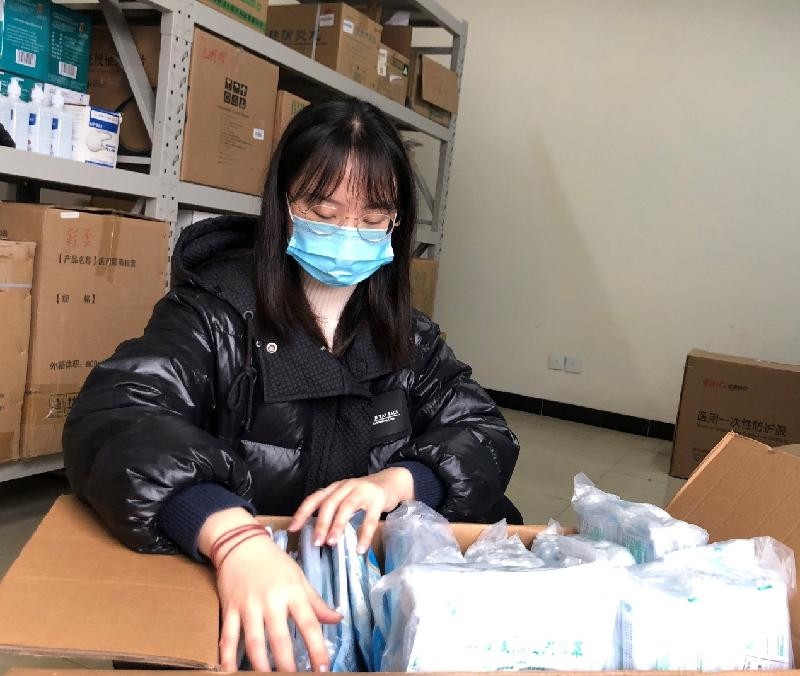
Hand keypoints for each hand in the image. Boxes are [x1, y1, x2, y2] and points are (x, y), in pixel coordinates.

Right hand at [198, 508, 339, 671]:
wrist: (241, 544)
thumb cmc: (275, 562)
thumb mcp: (299, 578)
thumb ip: (316, 602)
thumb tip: (337, 620)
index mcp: (292, 592)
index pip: (309, 624)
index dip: (317, 648)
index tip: (323, 669)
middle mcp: (271, 601)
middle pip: (279, 638)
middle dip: (286, 664)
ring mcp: (248, 606)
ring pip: (253, 641)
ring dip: (260, 665)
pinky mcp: (229, 609)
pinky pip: (228, 636)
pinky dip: (227, 656)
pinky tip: (230, 672)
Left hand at [288, 467, 413, 553]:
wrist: (392, 481)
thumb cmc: (365, 494)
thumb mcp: (346, 497)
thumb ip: (334, 511)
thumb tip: (318, 535)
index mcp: (335, 488)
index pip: (315, 498)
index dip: (302, 513)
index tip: (292, 529)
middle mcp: (346, 487)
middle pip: (329, 503)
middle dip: (320, 523)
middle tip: (316, 542)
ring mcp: (362, 491)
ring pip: (346, 507)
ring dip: (337, 526)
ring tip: (332, 543)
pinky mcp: (377, 499)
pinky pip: (370, 519)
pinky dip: (364, 535)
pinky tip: (360, 548)